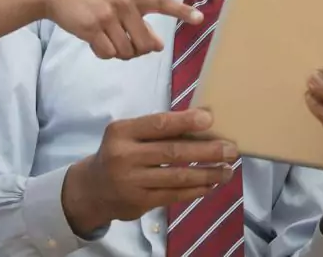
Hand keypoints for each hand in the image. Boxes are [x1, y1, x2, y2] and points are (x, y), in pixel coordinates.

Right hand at [36, 0, 201, 58]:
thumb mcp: (120, 0)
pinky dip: (103, 54)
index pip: (163, 3)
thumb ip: (139, 20)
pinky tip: (95, 41)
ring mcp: (107, 15)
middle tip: (126, 43)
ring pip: (126, 52)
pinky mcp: (91, 28)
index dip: (182, 12)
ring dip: (118, 53)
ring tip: (107, 38)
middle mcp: (124, 3)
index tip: (200, 19)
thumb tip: (157, 46)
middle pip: (145, 43)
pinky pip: (108, 54)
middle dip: (138, 50)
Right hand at [61, 109, 237, 235]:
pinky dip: (196, 190)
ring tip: (227, 170)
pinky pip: (174, 195)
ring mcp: (131, 182)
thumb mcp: (127, 135)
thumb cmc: (118, 153)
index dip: (185, 121)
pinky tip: (211, 184)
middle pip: (172, 152)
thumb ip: (156, 130)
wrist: (91, 190)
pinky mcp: (139, 202)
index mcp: (121, 132)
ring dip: (207, 173)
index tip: (210, 119)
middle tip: (231, 149)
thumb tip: (201, 122)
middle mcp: (124, 156)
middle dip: (206, 151)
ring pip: (177, 177)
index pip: (157, 124)